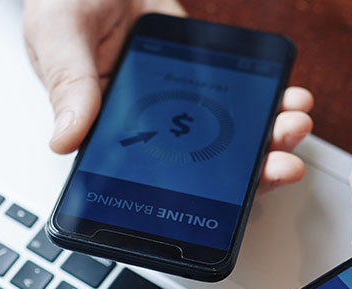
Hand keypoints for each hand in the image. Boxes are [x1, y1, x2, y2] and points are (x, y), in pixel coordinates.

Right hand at [23, 0, 313, 189]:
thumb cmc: (66, 2)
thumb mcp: (59, 36)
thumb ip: (68, 84)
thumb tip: (66, 139)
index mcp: (103, 131)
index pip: (146, 183)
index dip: (188, 202)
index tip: (225, 205)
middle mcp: (144, 125)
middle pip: (200, 169)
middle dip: (247, 173)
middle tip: (281, 165)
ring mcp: (176, 102)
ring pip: (226, 137)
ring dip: (265, 138)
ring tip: (292, 124)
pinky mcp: (199, 74)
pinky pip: (237, 95)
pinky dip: (265, 100)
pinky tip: (286, 95)